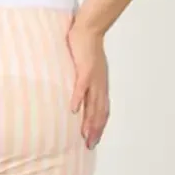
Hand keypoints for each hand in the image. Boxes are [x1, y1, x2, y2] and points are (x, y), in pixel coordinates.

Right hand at [67, 21, 108, 149]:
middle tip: (90, 145)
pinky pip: (81, 87)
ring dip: (88, 121)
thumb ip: (85, 83)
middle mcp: (100, 85)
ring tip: (83, 135)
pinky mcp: (85, 69)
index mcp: (100, 85)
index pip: (102, 111)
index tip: (94, 141)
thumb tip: (78, 96)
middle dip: (95, 130)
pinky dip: (77, 99)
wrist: (89, 29)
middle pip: (99, 112)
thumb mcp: (88, 69)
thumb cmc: (86, 49)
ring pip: (93, 104)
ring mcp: (93, 78)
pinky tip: (72, 110)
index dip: (99, 127)